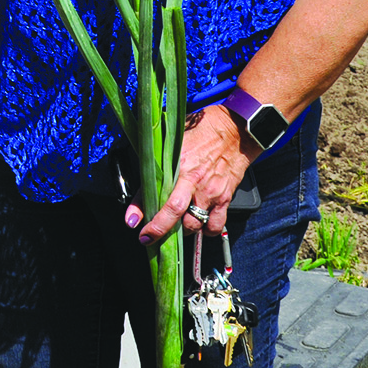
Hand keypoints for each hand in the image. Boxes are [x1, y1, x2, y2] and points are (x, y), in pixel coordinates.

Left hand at [131, 104, 254, 243]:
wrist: (235, 131)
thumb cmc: (203, 131)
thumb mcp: (175, 140)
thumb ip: (161, 160)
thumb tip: (145, 177)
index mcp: (178, 163)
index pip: (155, 189)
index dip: (140, 208)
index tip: (132, 222)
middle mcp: (193, 180)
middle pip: (174, 213)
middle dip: (159, 230)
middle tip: (149, 237)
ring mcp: (210, 192)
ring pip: (193, 224)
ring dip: (182, 230)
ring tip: (176, 227)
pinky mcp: (225, 198)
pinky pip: (215, 225)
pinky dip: (206, 231)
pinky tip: (200, 227)